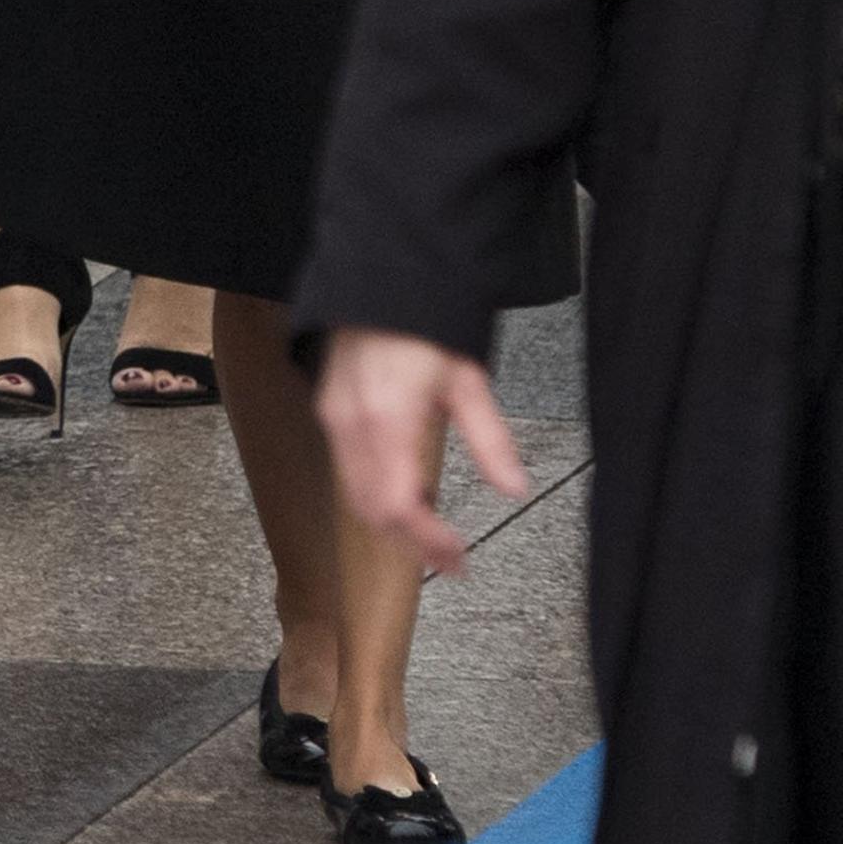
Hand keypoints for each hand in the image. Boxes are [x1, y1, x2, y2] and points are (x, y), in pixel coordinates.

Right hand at [317, 327, 529, 578]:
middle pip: (371, 510)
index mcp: (388, 420)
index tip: (459, 559)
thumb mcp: (468, 381)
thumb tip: (514, 489)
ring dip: (393, 524)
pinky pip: (347, 473)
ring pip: (354, 496)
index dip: (426, 540)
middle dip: (410, 542)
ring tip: (434, 534)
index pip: (397, 503)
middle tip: (452, 558)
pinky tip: (408, 495)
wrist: (379, 284)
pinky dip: (376, 497)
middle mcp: (351, 426)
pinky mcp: (329, 415)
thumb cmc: (424, 329)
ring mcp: (334, 421)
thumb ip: (490, 439)